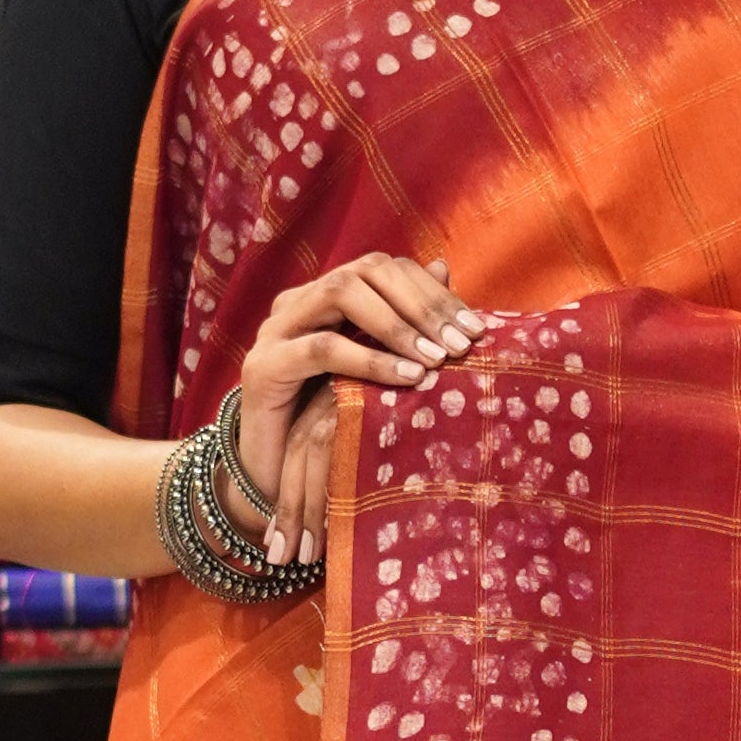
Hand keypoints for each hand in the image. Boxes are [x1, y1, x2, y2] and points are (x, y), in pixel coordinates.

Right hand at [235, 249, 480, 564]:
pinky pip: (321, 348)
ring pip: (341, 294)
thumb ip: (406, 324)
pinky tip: (406, 378)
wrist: (273, 473)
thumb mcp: (376, 371)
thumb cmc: (330, 421)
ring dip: (397, 325)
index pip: (385, 268)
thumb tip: (445, 268)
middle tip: (461, 345)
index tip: (476, 329)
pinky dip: (368, 359)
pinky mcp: (264, 364)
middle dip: (421, 304)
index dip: (434, 291)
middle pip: (366, 270)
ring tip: (436, 359)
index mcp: (328, 296)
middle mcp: (300, 301)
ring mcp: (277, 328)